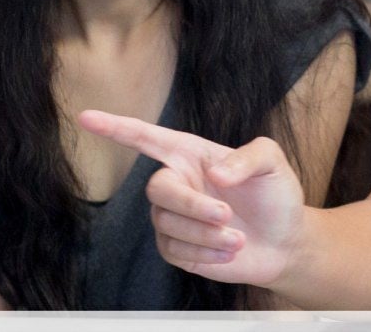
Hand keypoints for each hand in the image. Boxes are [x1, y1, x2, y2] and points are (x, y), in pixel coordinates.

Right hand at [78, 110, 306, 288]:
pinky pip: (174, 250)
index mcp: (192, 154)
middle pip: (158, 189)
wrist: (284, 241)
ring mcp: (173, 217)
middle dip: (192, 206)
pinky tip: (229, 252)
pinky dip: (205, 253)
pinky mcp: (176, 248)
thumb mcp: (273, 162)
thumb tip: (214, 175)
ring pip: (167, 224)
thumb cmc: (276, 195)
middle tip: (226, 215)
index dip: (116, 128)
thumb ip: (249, 156)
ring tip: (238, 238)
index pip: (147, 138)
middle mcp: (178, 182)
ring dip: (205, 234)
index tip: (86, 117)